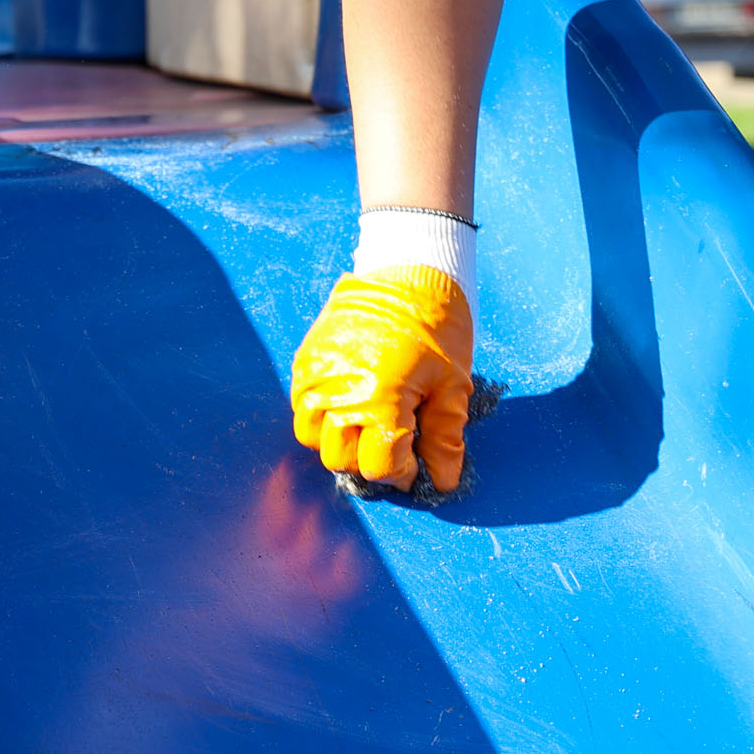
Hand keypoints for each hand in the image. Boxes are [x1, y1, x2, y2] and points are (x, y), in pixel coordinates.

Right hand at [290, 266, 473, 493]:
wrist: (409, 272)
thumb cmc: (439, 327)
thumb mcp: (452, 386)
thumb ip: (444, 438)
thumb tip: (442, 481)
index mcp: (381, 398)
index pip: (378, 467)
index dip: (401, 473)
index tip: (415, 461)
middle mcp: (340, 390)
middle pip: (340, 459)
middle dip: (369, 460)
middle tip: (394, 441)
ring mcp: (316, 373)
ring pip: (312, 437)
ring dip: (339, 440)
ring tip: (368, 423)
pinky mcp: (306, 359)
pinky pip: (301, 405)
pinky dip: (322, 414)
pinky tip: (350, 402)